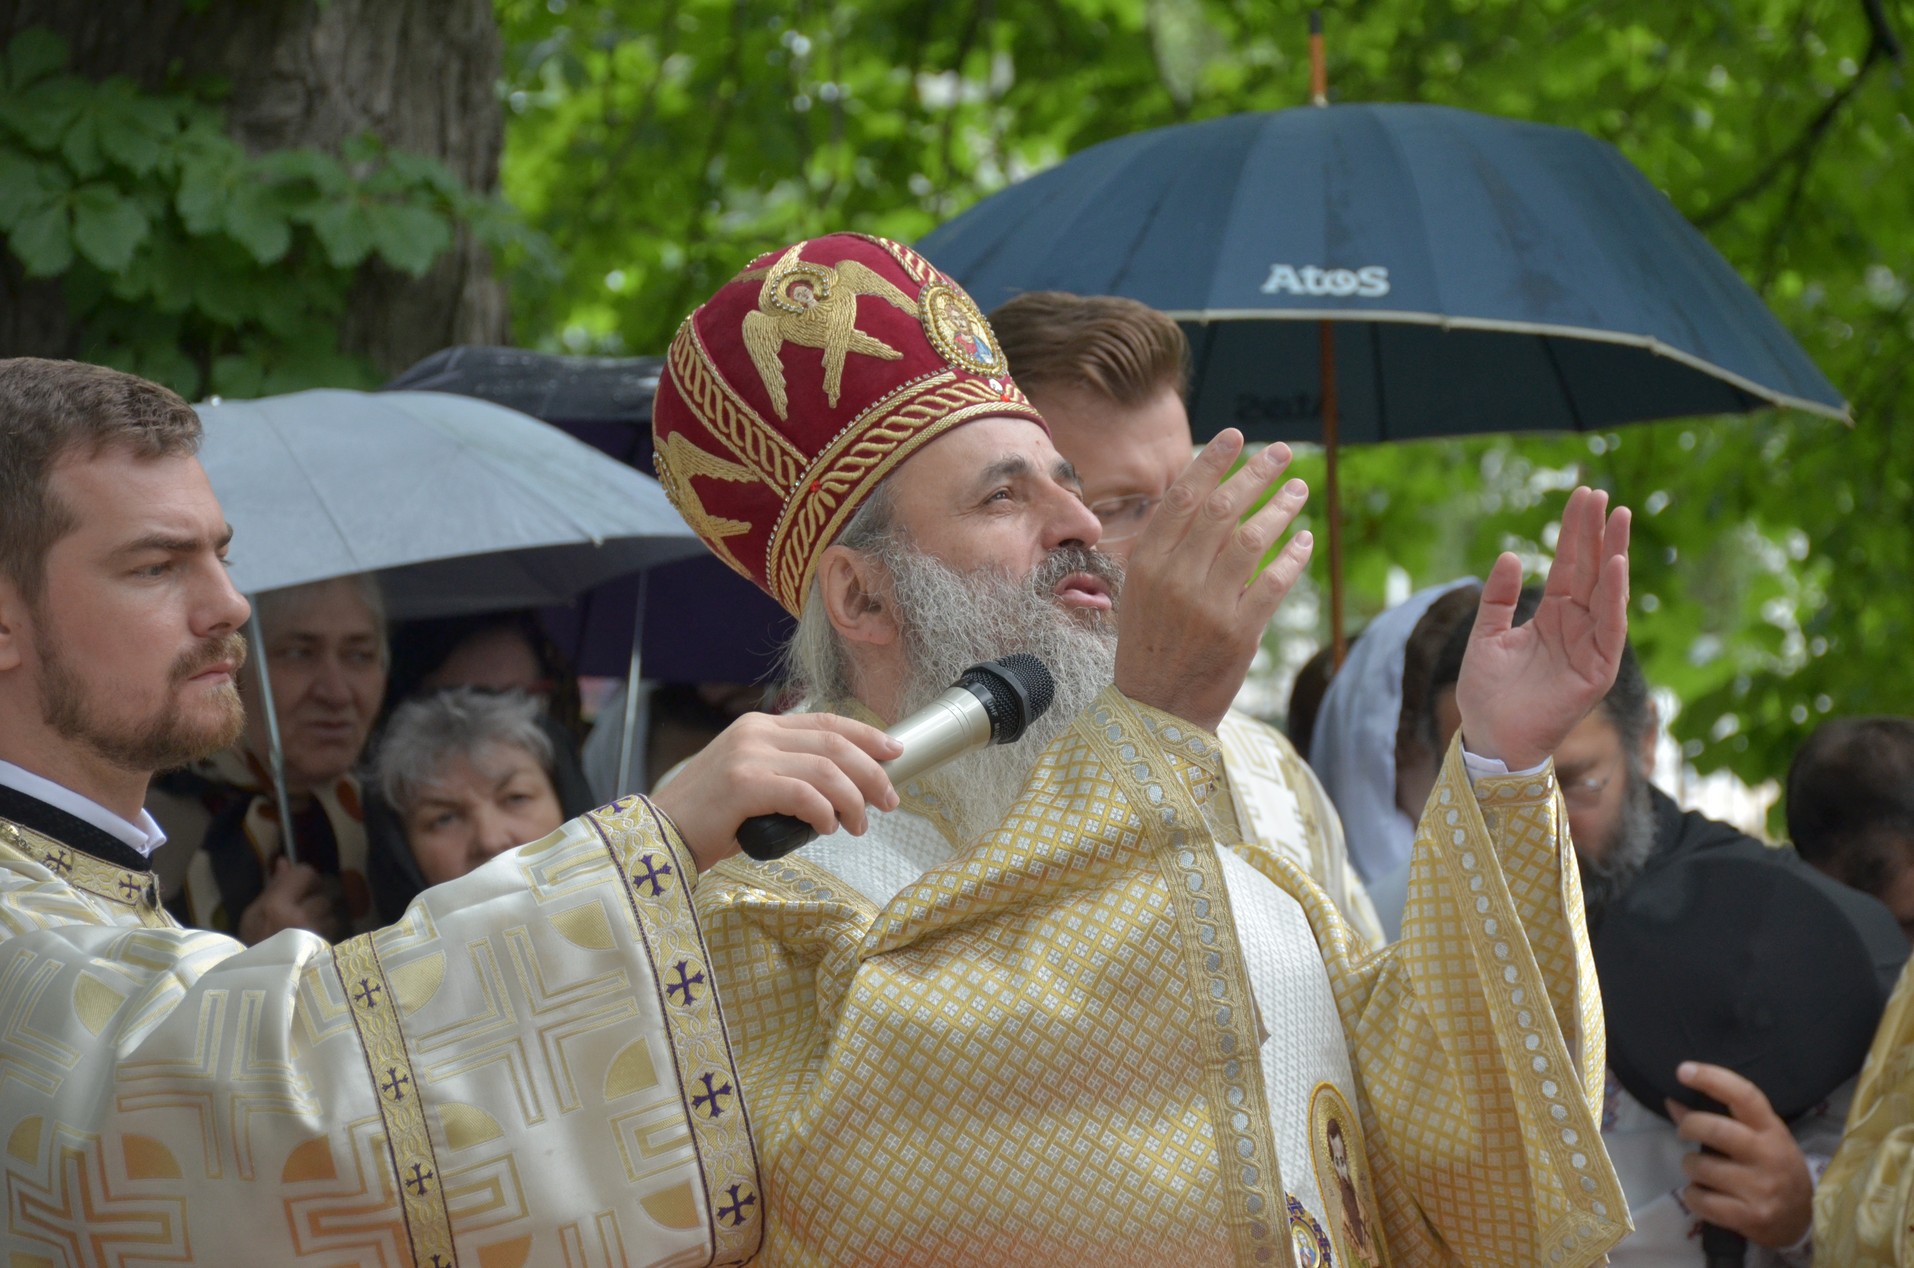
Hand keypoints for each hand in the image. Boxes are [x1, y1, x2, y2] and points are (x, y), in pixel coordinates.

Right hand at [238, 857, 342, 944]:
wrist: (256, 983)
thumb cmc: (251, 945)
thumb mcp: (253, 914)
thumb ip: (274, 887)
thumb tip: (284, 862)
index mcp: (277, 906)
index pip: (305, 873)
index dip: (305, 877)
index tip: (300, 885)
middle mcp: (300, 917)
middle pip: (322, 895)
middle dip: (314, 900)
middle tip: (301, 910)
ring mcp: (315, 934)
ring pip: (331, 913)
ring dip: (322, 917)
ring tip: (305, 929)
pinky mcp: (325, 949)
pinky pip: (332, 931)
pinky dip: (325, 932)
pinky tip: (311, 941)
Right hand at [649, 712, 902, 870]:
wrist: (659, 835)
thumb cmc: (709, 818)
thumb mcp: (753, 782)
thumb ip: (789, 774)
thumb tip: (842, 791)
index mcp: (760, 727)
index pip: (827, 722)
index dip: (867, 736)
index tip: (895, 752)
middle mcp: (756, 733)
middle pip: (835, 744)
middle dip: (872, 772)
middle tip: (889, 801)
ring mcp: (748, 756)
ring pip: (826, 769)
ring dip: (854, 799)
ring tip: (859, 825)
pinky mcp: (743, 784)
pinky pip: (803, 794)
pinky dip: (825, 812)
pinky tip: (828, 828)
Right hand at [1114, 430, 1312, 731]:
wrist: (1155, 709)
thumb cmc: (1150, 644)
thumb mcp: (1141, 591)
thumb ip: (1168, 549)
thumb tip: (1206, 499)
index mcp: (1147, 563)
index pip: (1182, 498)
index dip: (1212, 462)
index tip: (1236, 436)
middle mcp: (1175, 579)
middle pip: (1222, 510)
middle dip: (1256, 474)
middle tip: (1283, 453)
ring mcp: (1207, 606)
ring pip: (1251, 540)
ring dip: (1280, 508)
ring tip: (1299, 489)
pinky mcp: (1238, 633)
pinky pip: (1274, 583)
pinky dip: (1293, 557)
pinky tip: (1304, 538)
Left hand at [1455, 486, 1629, 768]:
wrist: (1489, 737)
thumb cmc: (1486, 692)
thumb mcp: (1486, 636)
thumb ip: (1499, 598)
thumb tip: (1512, 554)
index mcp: (1552, 616)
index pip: (1570, 565)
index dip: (1574, 532)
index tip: (1582, 495)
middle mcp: (1576, 627)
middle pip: (1591, 571)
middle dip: (1596, 533)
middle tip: (1601, 493)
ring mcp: (1589, 647)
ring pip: (1605, 592)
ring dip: (1613, 554)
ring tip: (1617, 517)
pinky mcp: (1597, 671)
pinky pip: (1610, 628)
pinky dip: (1615, 597)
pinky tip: (1616, 565)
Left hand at [1667, 1061, 1813, 1248]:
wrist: (1802, 1221)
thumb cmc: (1773, 1169)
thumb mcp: (1758, 1138)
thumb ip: (1722, 1119)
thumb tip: (1672, 1102)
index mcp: (1772, 1130)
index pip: (1744, 1096)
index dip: (1712, 1079)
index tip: (1683, 1070)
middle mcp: (1769, 1156)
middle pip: (1716, 1130)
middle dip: (1689, 1126)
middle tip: (1684, 1130)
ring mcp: (1761, 1189)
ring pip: (1701, 1167)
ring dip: (1690, 1166)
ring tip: (1701, 1170)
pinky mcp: (1750, 1217)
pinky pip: (1701, 1200)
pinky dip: (1692, 1196)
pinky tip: (1703, 1195)